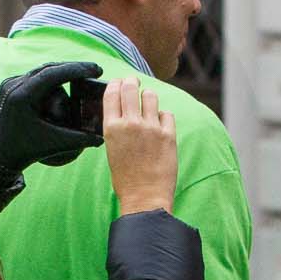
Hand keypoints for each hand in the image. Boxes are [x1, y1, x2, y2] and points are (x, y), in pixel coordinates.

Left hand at [0, 60, 103, 173]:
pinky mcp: (10, 87)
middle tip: (94, 71)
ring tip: (81, 77)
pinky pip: (34, 78)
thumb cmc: (23, 150)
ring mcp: (10, 84)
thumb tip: (101, 138)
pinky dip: (50, 79)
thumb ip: (77, 140)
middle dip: (73, 69)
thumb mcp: (52, 144)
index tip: (96, 70)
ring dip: (61, 73)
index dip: (77, 69)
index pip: (54, 73)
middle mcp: (14, 85)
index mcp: (22, 95)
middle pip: (49, 68)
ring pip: (41, 72)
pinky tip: (64, 83)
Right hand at [103, 77, 175, 214]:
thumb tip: (123, 112)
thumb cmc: (125, 179)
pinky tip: (160, 124)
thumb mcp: (112, 149)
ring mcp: (151, 128)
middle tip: (134, 82)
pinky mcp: (168, 135)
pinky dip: (163, 117)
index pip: (112, 93)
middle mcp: (131, 123)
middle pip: (130, 88)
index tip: (118, 82)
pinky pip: (166, 114)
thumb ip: (116, 128)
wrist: (145, 197)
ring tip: (148, 104)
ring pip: (151, 96)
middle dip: (131, 82)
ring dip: (148, 98)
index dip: (115, 84)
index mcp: (112, 128)